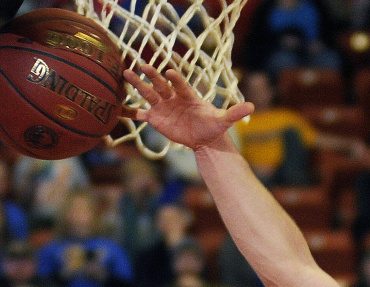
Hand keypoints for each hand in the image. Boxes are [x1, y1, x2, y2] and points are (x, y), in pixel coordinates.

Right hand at [124, 64, 253, 150]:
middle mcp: (172, 97)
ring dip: (137, 85)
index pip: (180, 84)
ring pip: (148, 94)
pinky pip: (140, 114)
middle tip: (142, 65)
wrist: (204, 139)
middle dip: (152, 76)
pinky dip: (130, 112)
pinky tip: (117, 108)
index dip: (175, 78)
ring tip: (125, 74)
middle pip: (160, 84)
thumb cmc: (213, 126)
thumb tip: (252, 107)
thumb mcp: (224, 120)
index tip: (169, 71)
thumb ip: (235, 113)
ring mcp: (163, 106)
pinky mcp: (156, 118)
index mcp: (187, 94)